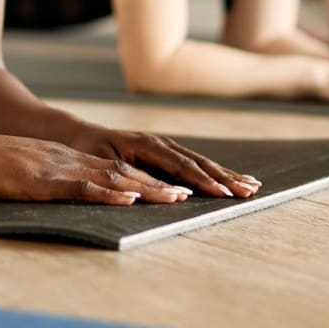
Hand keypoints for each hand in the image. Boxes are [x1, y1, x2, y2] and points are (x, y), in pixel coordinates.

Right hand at [0, 131, 205, 204]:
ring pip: (112, 178)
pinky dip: (108, 193)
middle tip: (194, 193)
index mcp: (71, 159)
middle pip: (128, 171)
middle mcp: (74, 160)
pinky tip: (128, 197)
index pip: (121, 168)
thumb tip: (72, 192)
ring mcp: (61, 169)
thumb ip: (53, 178)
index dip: (153, 178)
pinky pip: (81, 187)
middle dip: (164, 183)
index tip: (183, 188)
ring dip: (147, 189)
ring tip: (178, 198)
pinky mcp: (44, 181)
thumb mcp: (31, 170)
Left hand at [69, 129, 261, 198]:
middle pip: (196, 161)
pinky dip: (212, 170)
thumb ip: (130, 177)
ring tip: (251, 185)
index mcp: (145, 145)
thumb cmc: (87, 151)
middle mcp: (158, 143)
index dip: (203, 180)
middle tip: (250, 191)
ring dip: (224, 173)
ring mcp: (162, 146)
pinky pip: (191, 161)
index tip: (224, 193)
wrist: (77, 134)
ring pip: (198, 160)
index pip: (180, 165)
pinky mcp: (162, 152)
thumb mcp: (103, 164)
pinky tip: (229, 178)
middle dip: (224, 177)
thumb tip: (162, 192)